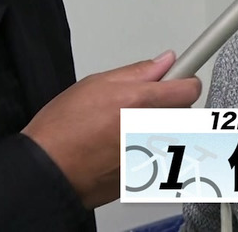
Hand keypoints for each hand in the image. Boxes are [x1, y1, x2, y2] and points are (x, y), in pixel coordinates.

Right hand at [21, 50, 201, 208]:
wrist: (48, 172)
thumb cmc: (62, 131)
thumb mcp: (95, 84)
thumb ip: (136, 72)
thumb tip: (163, 62)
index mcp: (140, 102)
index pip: (189, 87)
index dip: (184, 80)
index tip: (180, 79)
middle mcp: (151, 130)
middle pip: (184, 111)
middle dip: (170, 105)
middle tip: (144, 105)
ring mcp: (152, 155)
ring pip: (174, 134)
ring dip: (160, 128)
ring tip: (128, 129)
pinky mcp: (149, 175)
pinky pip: (161, 155)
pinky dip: (149, 149)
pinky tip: (124, 148)